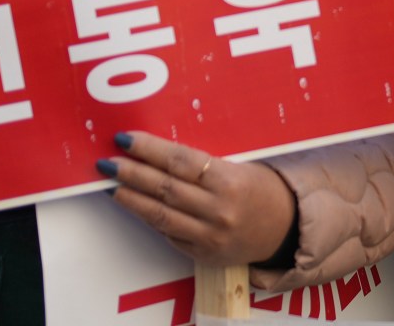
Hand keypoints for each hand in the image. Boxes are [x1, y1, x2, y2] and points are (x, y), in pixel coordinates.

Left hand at [100, 131, 297, 266]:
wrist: (285, 228)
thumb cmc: (261, 188)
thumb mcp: (241, 166)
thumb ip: (203, 164)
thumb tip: (158, 151)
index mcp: (231, 180)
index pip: (180, 161)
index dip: (150, 149)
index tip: (126, 139)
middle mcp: (219, 209)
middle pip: (165, 187)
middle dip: (132, 173)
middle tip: (107, 162)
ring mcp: (210, 235)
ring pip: (161, 215)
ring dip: (132, 199)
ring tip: (110, 186)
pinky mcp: (204, 254)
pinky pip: (170, 234)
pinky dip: (150, 218)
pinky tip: (135, 206)